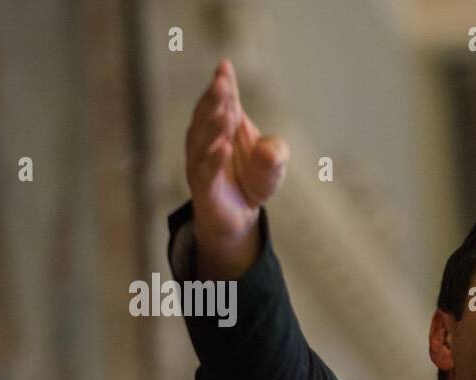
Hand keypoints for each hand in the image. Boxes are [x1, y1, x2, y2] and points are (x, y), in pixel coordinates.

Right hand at [184, 59, 289, 278]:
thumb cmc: (253, 181)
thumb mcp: (273, 164)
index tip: (225, 67)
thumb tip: (268, 151)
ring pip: (202, 140)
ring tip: (225, 111)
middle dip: (214, 99)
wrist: (240, 217)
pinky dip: (214, 158)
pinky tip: (224, 146)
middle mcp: (206, 140)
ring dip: (212, 124)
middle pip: (207, 115)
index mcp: (223, 127)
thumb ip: (275, 152)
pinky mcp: (203, 186)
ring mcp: (201, 162)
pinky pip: (205, 170)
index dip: (223, 84)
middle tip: (222, 83)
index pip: (222, 101)